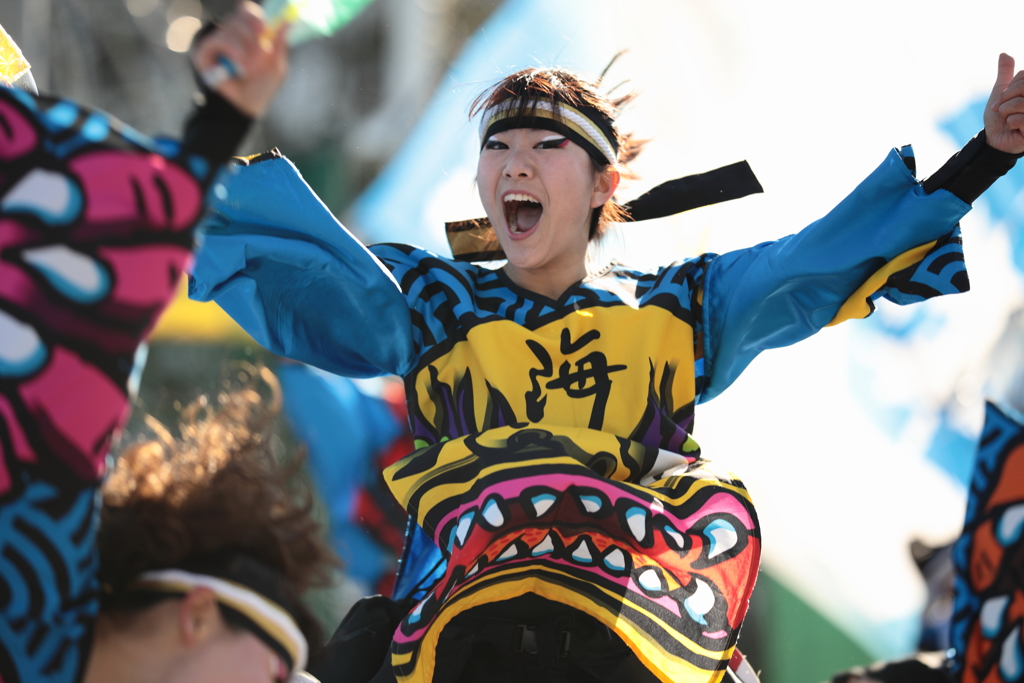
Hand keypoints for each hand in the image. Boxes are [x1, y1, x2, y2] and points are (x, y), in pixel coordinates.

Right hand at [190, 1, 287, 118]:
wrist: (245, 107)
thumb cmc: (261, 87)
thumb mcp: (276, 67)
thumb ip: (280, 44)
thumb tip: (289, 23)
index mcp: (250, 34)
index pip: (249, 12)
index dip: (256, 17)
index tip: (264, 29)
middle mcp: (233, 34)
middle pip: (240, 16)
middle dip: (253, 36)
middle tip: (262, 54)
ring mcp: (218, 40)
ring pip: (231, 28)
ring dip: (245, 49)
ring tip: (251, 69)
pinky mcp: (205, 50)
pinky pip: (219, 39)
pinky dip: (233, 50)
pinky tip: (240, 66)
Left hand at [985, 53, 1023, 154]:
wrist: (993, 140)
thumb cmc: (999, 117)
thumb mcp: (1000, 93)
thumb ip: (1005, 74)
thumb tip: (1004, 53)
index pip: (1023, 76)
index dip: (1008, 88)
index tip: (1001, 100)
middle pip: (1023, 86)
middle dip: (1005, 98)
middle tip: (1000, 110)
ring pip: (1022, 102)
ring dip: (1006, 111)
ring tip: (1007, 119)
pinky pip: (1021, 118)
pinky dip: (1011, 123)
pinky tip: (1014, 128)